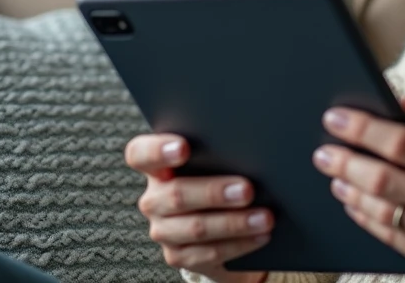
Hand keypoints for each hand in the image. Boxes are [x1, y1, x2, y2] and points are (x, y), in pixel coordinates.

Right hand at [126, 134, 272, 282]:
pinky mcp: (178, 256)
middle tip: (247, 190)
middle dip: (214, 192)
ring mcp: (164, 229)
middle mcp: (155, 198)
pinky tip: (260, 235)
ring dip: (234, 223)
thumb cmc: (221, 179)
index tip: (184, 148)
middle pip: (176, 194)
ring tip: (264, 218)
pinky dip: (239, 244)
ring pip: (196, 227)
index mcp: (158, 167)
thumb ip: (222, 154)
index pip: (140, 154)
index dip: (157, 150)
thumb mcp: (217, 163)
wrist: (223, 227)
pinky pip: (208, 253)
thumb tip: (255, 150)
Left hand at [312, 98, 404, 282]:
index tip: (336, 117)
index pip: (401, 142)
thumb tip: (404, 101)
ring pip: (378, 209)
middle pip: (380, 177)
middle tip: (322, 150)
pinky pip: (386, 235)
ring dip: (349, 189)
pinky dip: (363, 216)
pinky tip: (353, 200)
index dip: (362, 129)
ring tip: (335, 174)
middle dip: (343, 160)